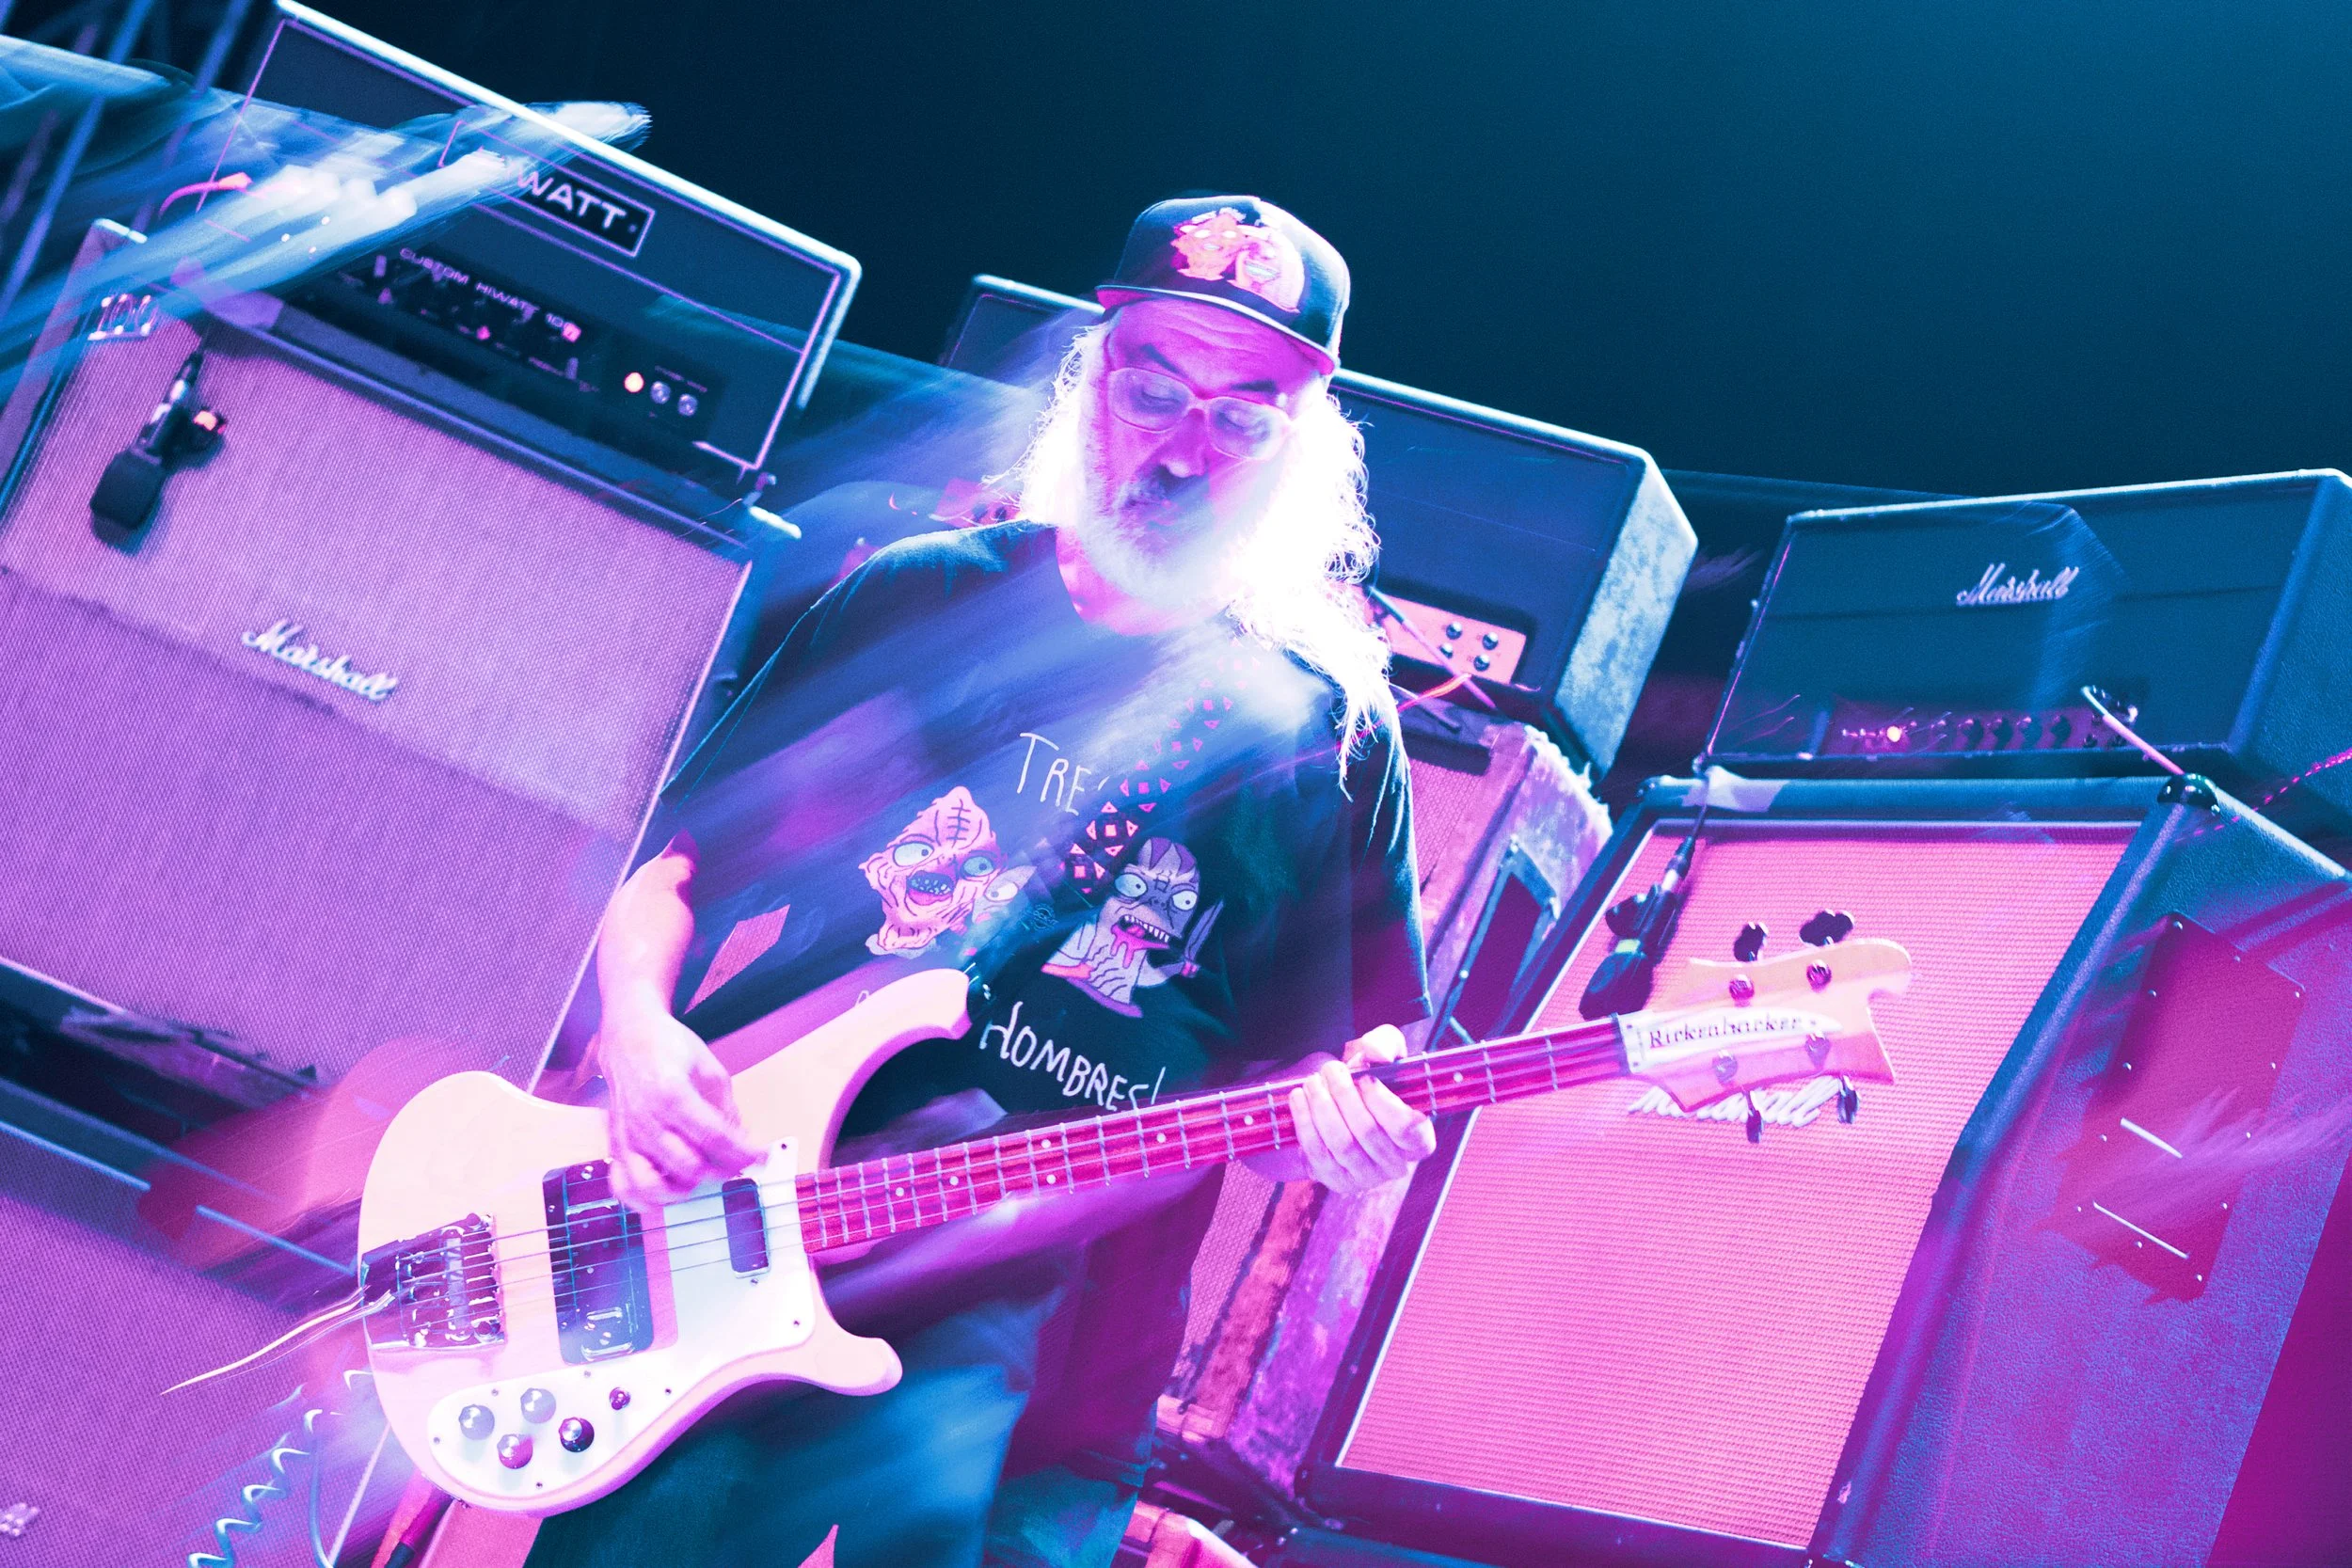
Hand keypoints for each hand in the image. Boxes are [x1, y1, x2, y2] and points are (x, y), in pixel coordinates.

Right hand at [599, 997, 762, 1210]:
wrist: (627, 1035)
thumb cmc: (670, 1048)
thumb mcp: (709, 1068)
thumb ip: (726, 1109)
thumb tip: (742, 1143)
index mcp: (672, 1094)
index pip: (714, 1137)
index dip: (743, 1152)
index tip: (762, 1156)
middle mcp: (645, 1120)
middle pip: (689, 1165)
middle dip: (720, 1171)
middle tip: (736, 1164)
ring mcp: (626, 1136)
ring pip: (653, 1185)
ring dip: (683, 1190)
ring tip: (701, 1178)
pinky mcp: (614, 1145)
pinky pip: (622, 1186)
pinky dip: (643, 1199)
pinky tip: (666, 1193)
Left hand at [1278, 1025, 1437, 1193]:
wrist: (1336, 1104)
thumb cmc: (1367, 1078)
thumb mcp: (1381, 1053)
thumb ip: (1384, 1044)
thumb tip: (1376, 1055)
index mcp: (1418, 1139)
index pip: (1408, 1129)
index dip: (1383, 1102)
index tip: (1364, 1077)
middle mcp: (1396, 1165)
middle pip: (1368, 1131)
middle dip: (1344, 1095)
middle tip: (1330, 1070)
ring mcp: (1366, 1177)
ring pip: (1341, 1142)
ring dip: (1322, 1106)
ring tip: (1313, 1082)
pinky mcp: (1336, 1181)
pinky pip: (1317, 1153)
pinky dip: (1305, 1122)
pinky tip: (1299, 1099)